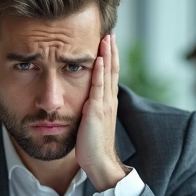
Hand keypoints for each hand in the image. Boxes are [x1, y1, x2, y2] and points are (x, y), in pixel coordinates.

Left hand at [76, 34, 125, 189]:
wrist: (100, 162)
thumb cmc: (93, 146)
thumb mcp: (90, 122)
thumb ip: (89, 109)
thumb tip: (82, 101)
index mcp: (107, 102)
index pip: (110, 75)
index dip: (110, 58)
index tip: (107, 42)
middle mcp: (109, 100)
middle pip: (113, 69)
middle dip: (111, 50)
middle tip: (110, 32)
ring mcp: (105, 104)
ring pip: (108, 74)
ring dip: (108, 55)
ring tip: (107, 37)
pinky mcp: (97, 111)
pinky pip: (99, 87)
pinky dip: (100, 71)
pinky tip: (99, 58)